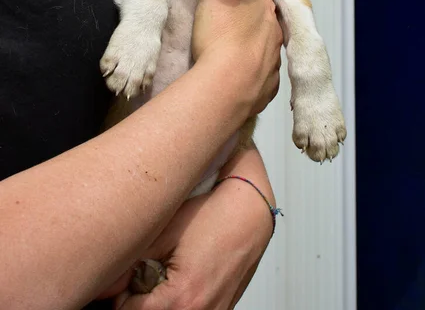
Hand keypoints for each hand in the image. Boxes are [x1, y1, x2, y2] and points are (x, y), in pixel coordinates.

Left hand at [112, 178, 273, 309]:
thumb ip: (132, 260)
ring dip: (160, 302)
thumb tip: (106, 281)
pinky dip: (180, 302)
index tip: (124, 278)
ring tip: (164, 274)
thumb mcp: (165, 231)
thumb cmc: (212, 215)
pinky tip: (182, 278)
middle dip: (139, 300)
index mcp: (182, 298)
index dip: (121, 295)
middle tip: (142, 274)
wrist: (250, 211)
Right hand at [192, 0, 282, 115]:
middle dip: (247, 28)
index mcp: (265, 8)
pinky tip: (234, 80)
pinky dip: (250, 78)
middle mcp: (276, 35)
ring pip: (264, 53)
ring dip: (250, 54)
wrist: (226, 84)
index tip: (227, 7)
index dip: (242, 1)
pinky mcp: (268, 89)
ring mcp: (274, 64)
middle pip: (263, 26)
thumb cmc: (219, 33)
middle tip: (224, 33)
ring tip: (227, 59)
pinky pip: (260, 80)